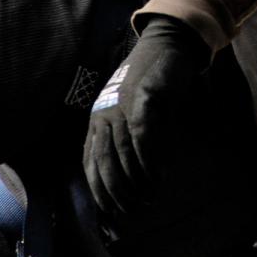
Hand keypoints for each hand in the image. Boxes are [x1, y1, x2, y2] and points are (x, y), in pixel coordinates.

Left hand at [83, 15, 209, 215]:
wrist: (165, 44)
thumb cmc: (148, 81)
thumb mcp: (129, 110)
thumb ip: (125, 138)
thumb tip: (130, 179)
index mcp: (97, 118)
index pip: (91, 162)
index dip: (100, 191)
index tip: (112, 212)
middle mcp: (104, 113)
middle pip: (105, 163)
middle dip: (117, 193)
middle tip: (132, 211)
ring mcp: (122, 104)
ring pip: (122, 153)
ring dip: (136, 181)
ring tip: (148, 197)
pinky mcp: (144, 97)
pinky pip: (142, 136)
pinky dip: (149, 159)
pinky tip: (157, 175)